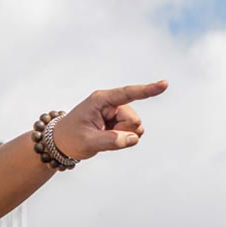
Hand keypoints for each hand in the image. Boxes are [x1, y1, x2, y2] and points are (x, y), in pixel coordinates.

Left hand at [53, 80, 167, 161]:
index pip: (128, 93)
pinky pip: (133, 133)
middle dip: (122, 132)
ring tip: (102, 136)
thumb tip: (134, 138)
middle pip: (134, 120)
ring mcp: (116, 112)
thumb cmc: (70, 138)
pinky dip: (123, 139)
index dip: (147, 90)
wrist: (61, 142)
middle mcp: (111, 103)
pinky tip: (107, 137)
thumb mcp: (88, 142)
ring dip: (122, 136)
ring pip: (135, 127)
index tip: (164, 84)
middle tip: (100, 135)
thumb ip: (111, 141)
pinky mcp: (119, 122)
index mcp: (101, 100)